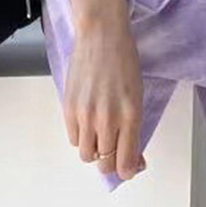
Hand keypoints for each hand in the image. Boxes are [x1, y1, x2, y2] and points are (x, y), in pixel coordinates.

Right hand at [63, 13, 146, 182]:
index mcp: (130, 115)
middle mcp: (107, 119)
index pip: (125, 162)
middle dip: (112, 162)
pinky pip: (72, 139)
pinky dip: (81, 137)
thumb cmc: (125, 61)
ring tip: (102, 135)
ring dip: (95, 151)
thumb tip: (132, 154)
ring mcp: (85, 115)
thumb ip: (133, 125)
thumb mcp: (137, 95)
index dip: (128, 170)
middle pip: (104, 163)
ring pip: (86, 154)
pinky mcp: (68, 108)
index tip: (131, 167)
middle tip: (117, 151)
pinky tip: (89, 124)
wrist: (101, 36)